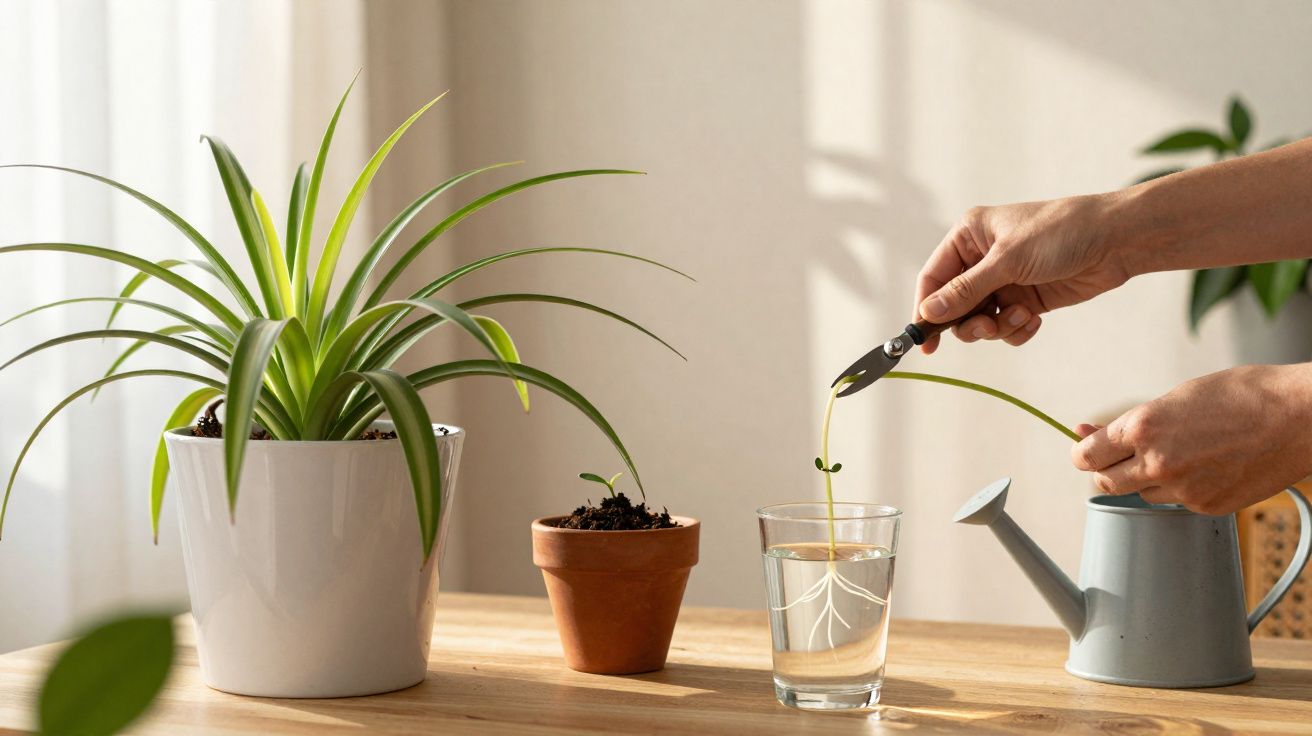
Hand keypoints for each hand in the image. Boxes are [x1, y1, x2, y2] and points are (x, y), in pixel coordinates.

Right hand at [914, 195, 1132, 353]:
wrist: (1115, 240)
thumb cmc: (1060, 234)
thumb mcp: (1007, 261)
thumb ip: (965, 290)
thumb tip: (927, 313)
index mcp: (969, 236)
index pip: (934, 277)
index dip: (925, 309)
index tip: (922, 341)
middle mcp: (982, 259)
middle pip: (953, 305)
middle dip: (969, 322)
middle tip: (986, 328)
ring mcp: (1004, 280)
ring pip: (980, 319)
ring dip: (996, 326)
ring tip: (1020, 317)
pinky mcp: (1026, 299)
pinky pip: (1006, 325)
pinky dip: (1016, 329)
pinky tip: (1034, 320)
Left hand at [1070, 364, 1311, 514]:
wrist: (1302, 418)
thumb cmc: (1245, 395)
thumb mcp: (1178, 395)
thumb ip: (1133, 420)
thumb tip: (1089, 430)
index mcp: (1144, 426)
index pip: (1086, 454)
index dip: (1082, 453)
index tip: (1084, 450)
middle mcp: (1157, 462)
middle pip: (1104, 482)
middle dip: (1106, 471)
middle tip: (1118, 459)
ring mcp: (1183, 489)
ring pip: (1141, 494)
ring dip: (1146, 480)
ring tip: (1180, 454)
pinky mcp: (1207, 507)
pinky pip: (1176, 502)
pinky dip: (1181, 489)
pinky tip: (1205, 467)